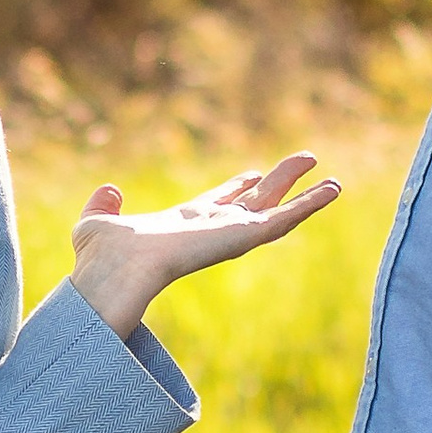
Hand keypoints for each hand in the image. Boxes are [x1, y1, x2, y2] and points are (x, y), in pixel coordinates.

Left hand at [67, 152, 340, 338]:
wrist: (117, 270)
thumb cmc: (100, 257)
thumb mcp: (96, 222)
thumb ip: (103, 206)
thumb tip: (110, 191)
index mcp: (183, 224)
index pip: (217, 203)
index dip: (235, 188)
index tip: (252, 174)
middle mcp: (211, 229)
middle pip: (254, 201)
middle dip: (278, 182)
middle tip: (305, 162)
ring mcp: (231, 234)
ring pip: (277, 209)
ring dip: (305, 194)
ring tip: (335, 181)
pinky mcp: (244, 236)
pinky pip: (285, 218)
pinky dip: (310, 204)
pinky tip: (332, 189)